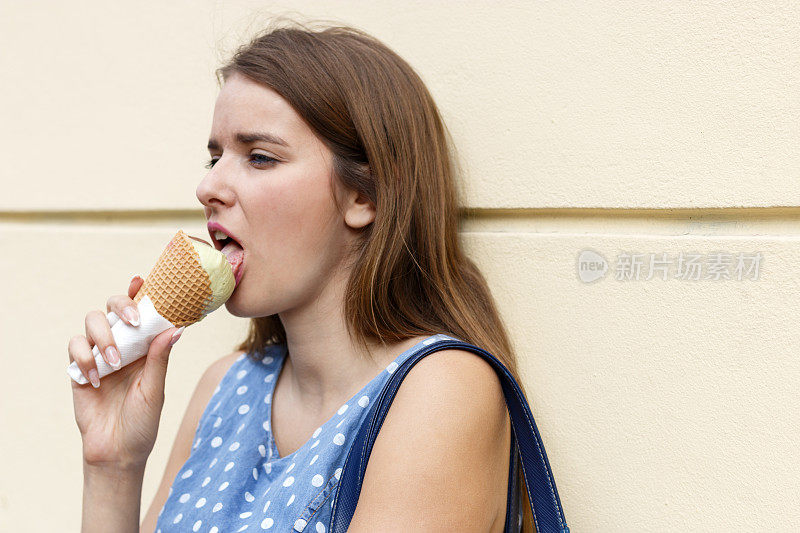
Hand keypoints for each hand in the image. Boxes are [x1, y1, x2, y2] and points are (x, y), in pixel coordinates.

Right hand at [68, 275, 184, 469]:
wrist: (116, 452)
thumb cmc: (142, 423)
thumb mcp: (155, 390)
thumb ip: (160, 359)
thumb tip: (176, 328)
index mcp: (146, 347)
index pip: (142, 312)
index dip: (140, 293)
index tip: (140, 280)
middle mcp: (123, 345)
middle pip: (113, 306)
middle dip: (121, 306)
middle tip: (133, 322)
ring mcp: (99, 355)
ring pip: (92, 321)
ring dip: (104, 337)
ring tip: (113, 363)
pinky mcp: (79, 369)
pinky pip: (75, 347)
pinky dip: (84, 357)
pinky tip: (95, 378)